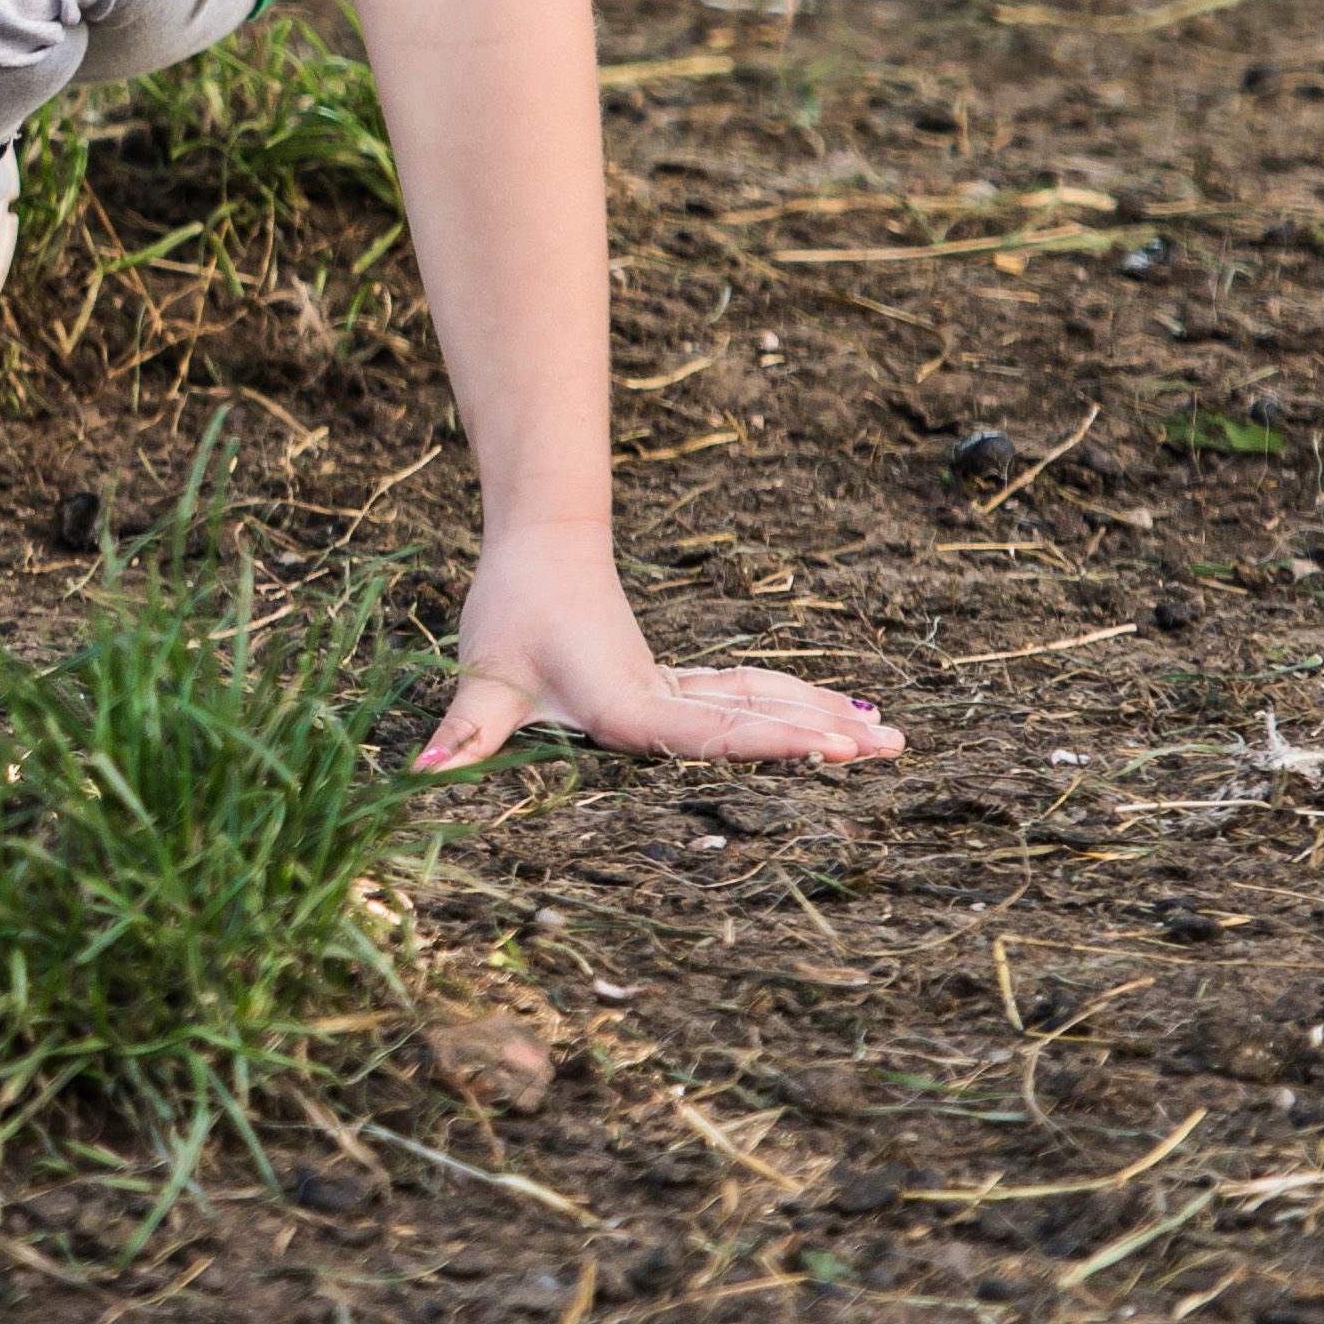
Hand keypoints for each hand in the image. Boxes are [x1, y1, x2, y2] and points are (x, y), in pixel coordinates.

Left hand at [413, 532, 899, 773]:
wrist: (539, 546)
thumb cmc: (510, 612)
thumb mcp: (484, 678)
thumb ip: (464, 734)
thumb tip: (424, 778)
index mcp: (626, 707)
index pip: (707, 734)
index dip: (771, 743)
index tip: (832, 749)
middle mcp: (662, 699)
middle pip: (757, 716)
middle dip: (825, 734)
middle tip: (899, 748)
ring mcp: (675, 689)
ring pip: (763, 701)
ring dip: (823, 715)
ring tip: (895, 737)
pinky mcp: (673, 684)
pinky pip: (746, 696)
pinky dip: (795, 704)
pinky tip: (839, 713)